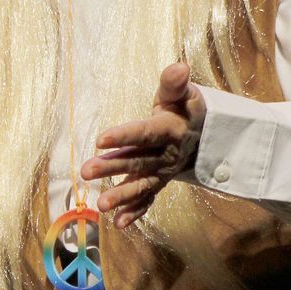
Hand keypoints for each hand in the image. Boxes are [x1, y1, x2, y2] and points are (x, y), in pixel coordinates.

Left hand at [80, 62, 205, 228]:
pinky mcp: (159, 183)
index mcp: (170, 129)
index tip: (100, 139)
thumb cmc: (184, 109)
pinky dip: (135, 212)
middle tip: (85, 171)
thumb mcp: (181, 94)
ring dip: (121, 195)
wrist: (204, 135)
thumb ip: (174, 83)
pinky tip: (118, 224)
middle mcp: (166, 154)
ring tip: (99, 205)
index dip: (124, 135)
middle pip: (137, 161)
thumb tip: (179, 66)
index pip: (144, 133)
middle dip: (112, 167)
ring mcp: (163, 172)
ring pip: (141, 184)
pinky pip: (148, 199)